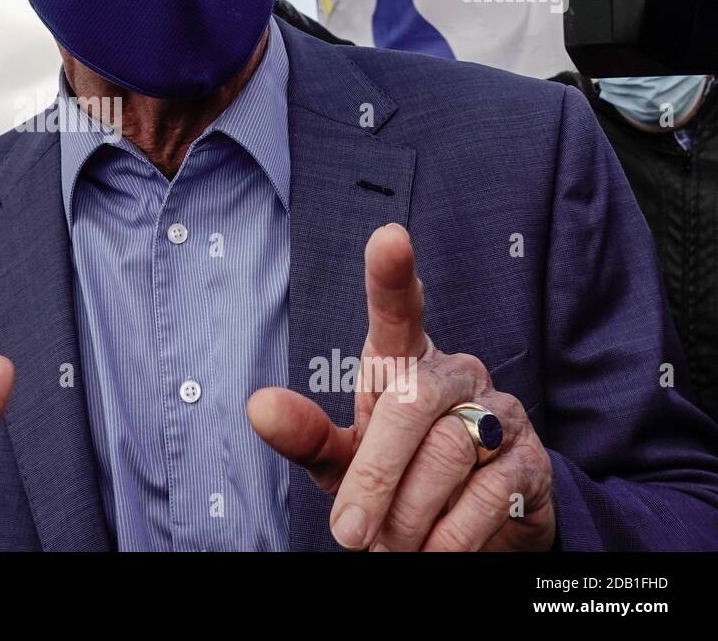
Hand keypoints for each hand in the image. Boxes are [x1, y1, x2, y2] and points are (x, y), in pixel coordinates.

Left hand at [247, 223, 554, 550]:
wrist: (474, 529)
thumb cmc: (396, 474)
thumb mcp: (342, 458)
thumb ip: (305, 434)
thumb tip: (257, 407)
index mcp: (402, 362)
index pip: (397, 311)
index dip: (392, 275)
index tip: (388, 237)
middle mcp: (454, 373)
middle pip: (410, 405)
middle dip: (375, 476)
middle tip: (351, 533)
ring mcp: (499, 412)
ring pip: (449, 453)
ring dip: (410, 514)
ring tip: (391, 546)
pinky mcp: (532, 460)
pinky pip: (490, 494)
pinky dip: (452, 536)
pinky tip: (435, 551)